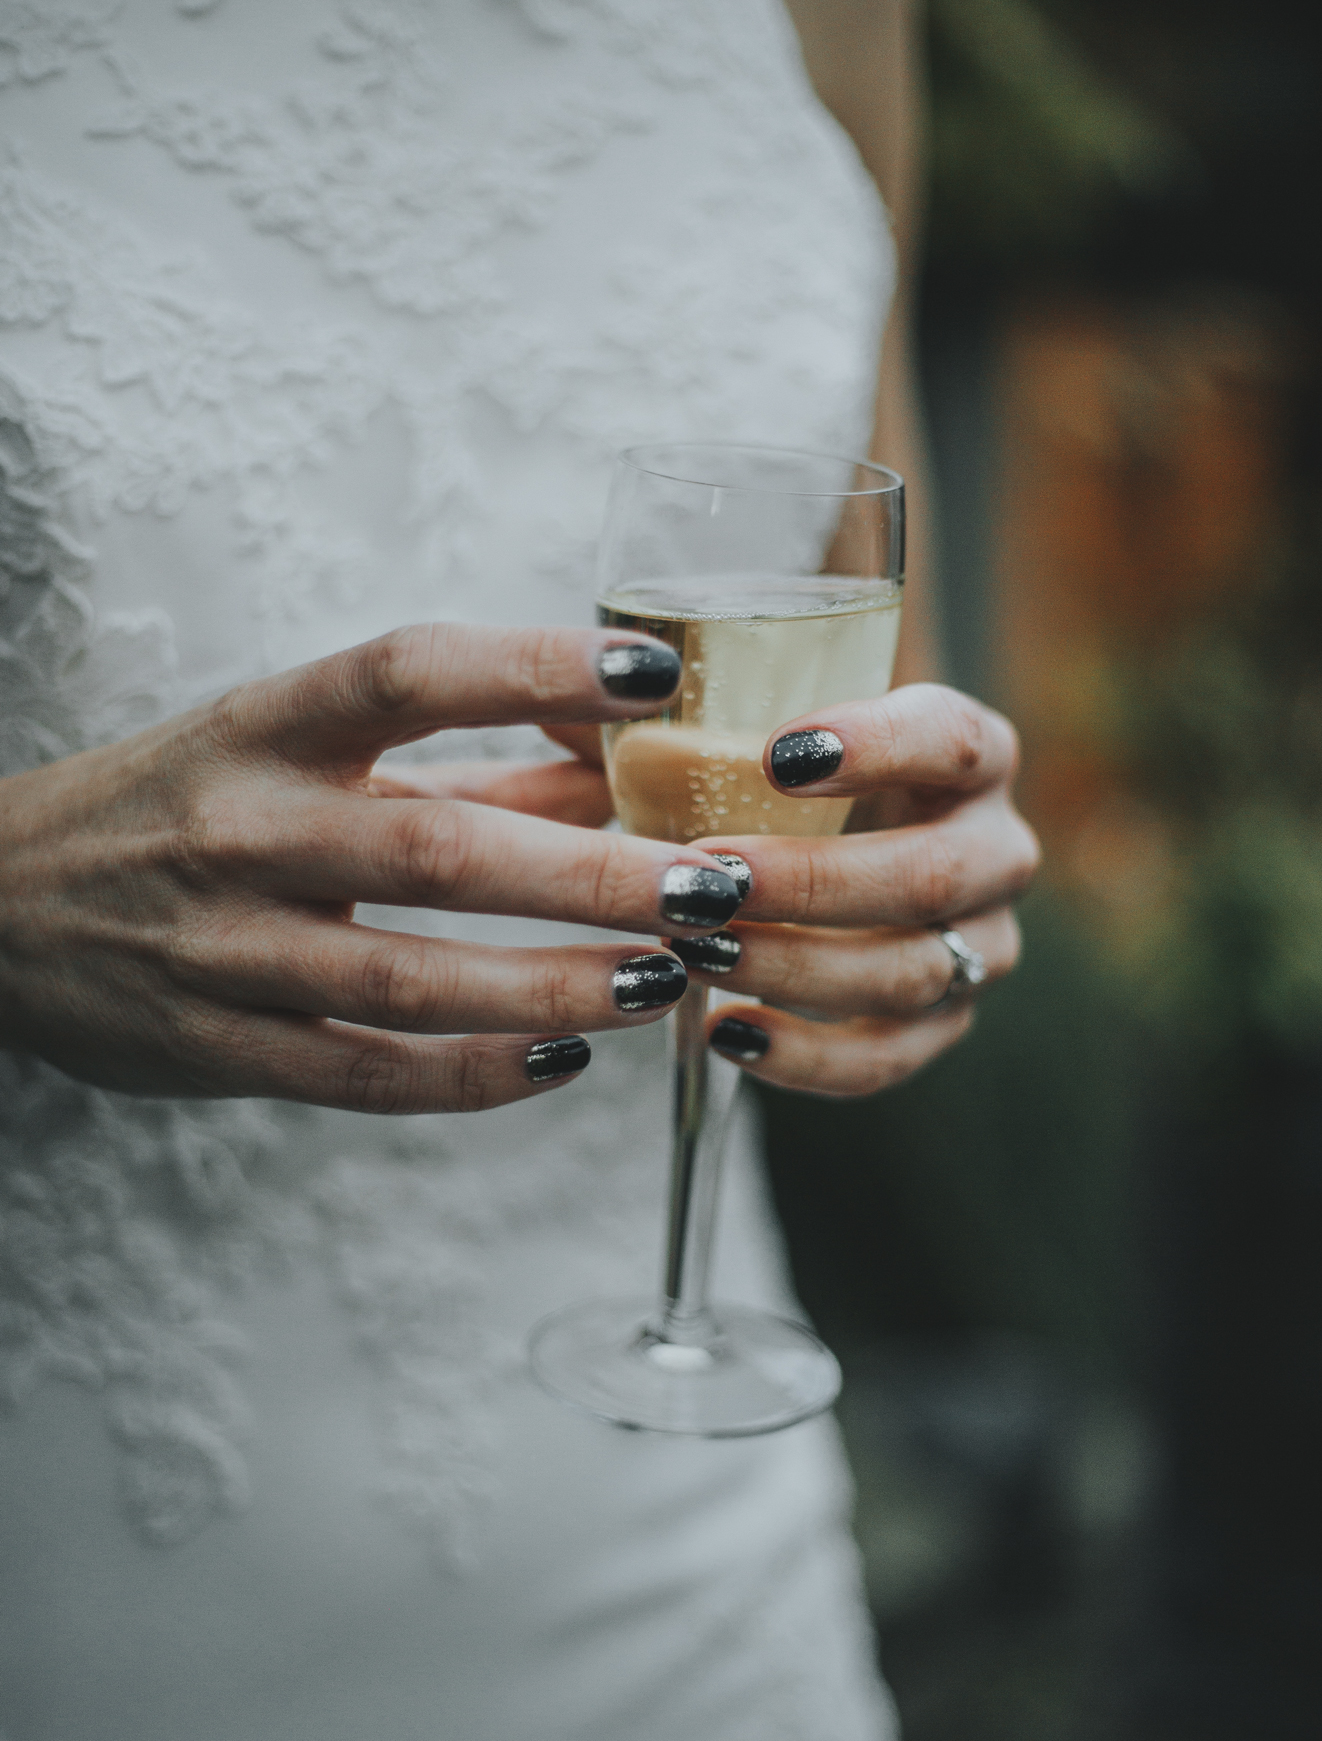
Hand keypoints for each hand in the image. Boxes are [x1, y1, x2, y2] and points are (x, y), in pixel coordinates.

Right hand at [0, 624, 745, 1113]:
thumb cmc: (184, 806)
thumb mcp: (294, 751)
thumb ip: (457, 762)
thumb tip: (623, 761)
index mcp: (267, 726)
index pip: (410, 673)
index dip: (537, 665)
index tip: (660, 672)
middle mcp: (245, 828)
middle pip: (442, 848)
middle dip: (598, 872)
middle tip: (718, 885)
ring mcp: (228, 948)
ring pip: (417, 978)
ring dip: (562, 985)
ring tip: (674, 983)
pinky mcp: (221, 1049)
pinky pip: (368, 1074)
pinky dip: (477, 1075)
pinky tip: (568, 1062)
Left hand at [676, 684, 1039, 1095]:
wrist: (834, 854)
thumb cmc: (784, 774)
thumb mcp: (750, 727)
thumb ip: (679, 713)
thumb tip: (579, 707)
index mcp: (971, 751)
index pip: (948, 737)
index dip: (874, 745)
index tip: (776, 756)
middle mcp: (997, 847)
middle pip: (931, 874)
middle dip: (816, 882)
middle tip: (715, 877)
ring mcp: (981, 943)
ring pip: (910, 971)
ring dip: (796, 967)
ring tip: (698, 955)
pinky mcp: (945, 1021)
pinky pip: (887, 1057)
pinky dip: (806, 1056)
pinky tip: (726, 1031)